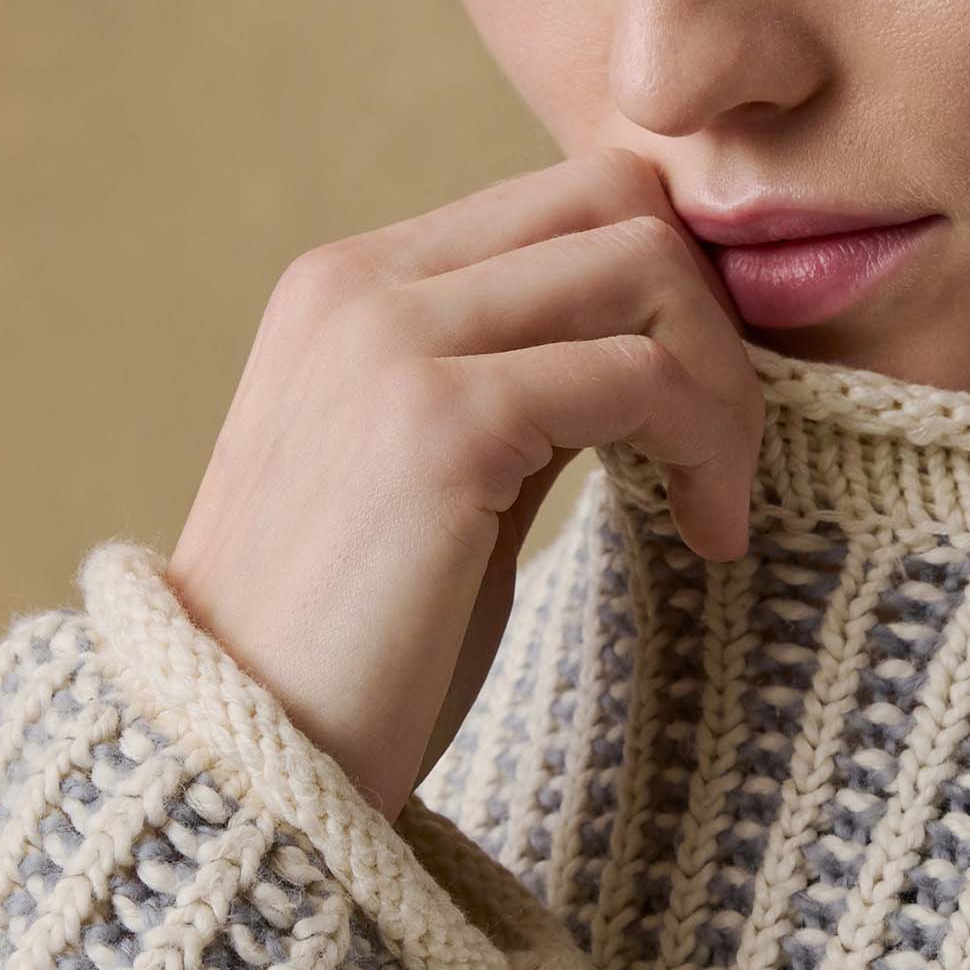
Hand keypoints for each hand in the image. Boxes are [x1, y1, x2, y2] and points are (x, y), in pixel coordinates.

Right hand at [165, 147, 761, 822]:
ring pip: (647, 268)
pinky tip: (703, 534)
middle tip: (724, 457)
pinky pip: (640, 374)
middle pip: (620, 201)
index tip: (697, 419)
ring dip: (724, 389)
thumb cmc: (352, 651)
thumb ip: (521, 381)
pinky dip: (706, 447)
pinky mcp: (439, 422)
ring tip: (715, 505)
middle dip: (713, 323)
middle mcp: (359, 286)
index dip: (672, 296)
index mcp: (350, 285)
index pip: (571, 198)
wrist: (245, 771)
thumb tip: (649, 338)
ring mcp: (391, 342)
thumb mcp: (440, 476)